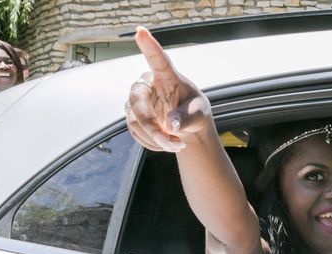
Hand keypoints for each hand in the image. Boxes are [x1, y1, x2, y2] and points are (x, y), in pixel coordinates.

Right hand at [125, 26, 211, 151]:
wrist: (187, 128)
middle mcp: (147, 84)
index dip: (149, 46)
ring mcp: (136, 100)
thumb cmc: (195, 113)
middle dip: (151, 126)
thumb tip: (170, 125)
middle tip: (170, 141)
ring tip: (176, 144)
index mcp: (167, 76)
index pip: (158, 59)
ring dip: (155, 138)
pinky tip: (165, 143)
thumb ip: (187, 118)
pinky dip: (151, 142)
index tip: (140, 31)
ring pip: (135, 120)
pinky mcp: (132, 116)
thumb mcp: (199, 115)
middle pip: (137, 101)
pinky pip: (136, 132)